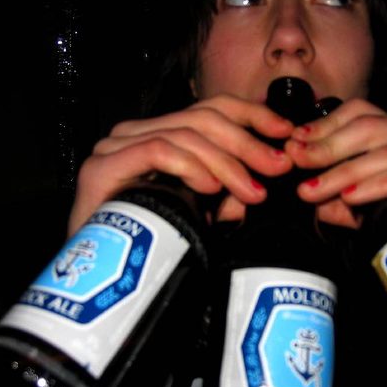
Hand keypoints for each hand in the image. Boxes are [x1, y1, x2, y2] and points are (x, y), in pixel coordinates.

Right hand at [67, 95, 292, 234]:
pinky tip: (211, 187)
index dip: (253, 115)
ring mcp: (118, 145)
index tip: (285, 132)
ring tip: (251, 192)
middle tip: (278, 168)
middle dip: (248, 142)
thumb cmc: (158, 242)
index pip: (213, 108)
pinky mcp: (103, 164)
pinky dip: (191, 166)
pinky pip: (158, 150)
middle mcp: (138, 132)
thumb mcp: (207, 209)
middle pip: (204, 117)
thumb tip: (264, 174)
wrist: (102, 278)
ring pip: (186, 133)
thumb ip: (230, 189)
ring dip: (227, 162)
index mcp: (163, 134)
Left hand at [285, 98, 386, 270]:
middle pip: (373, 128)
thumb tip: (305, 187)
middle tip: (297, 166)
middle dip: (328, 148)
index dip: (326, 127)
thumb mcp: (368, 212)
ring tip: (315, 189)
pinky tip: (352, 196)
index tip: (294, 145)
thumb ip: (340, 197)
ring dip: (346, 171)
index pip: (363, 114)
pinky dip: (380, 183)